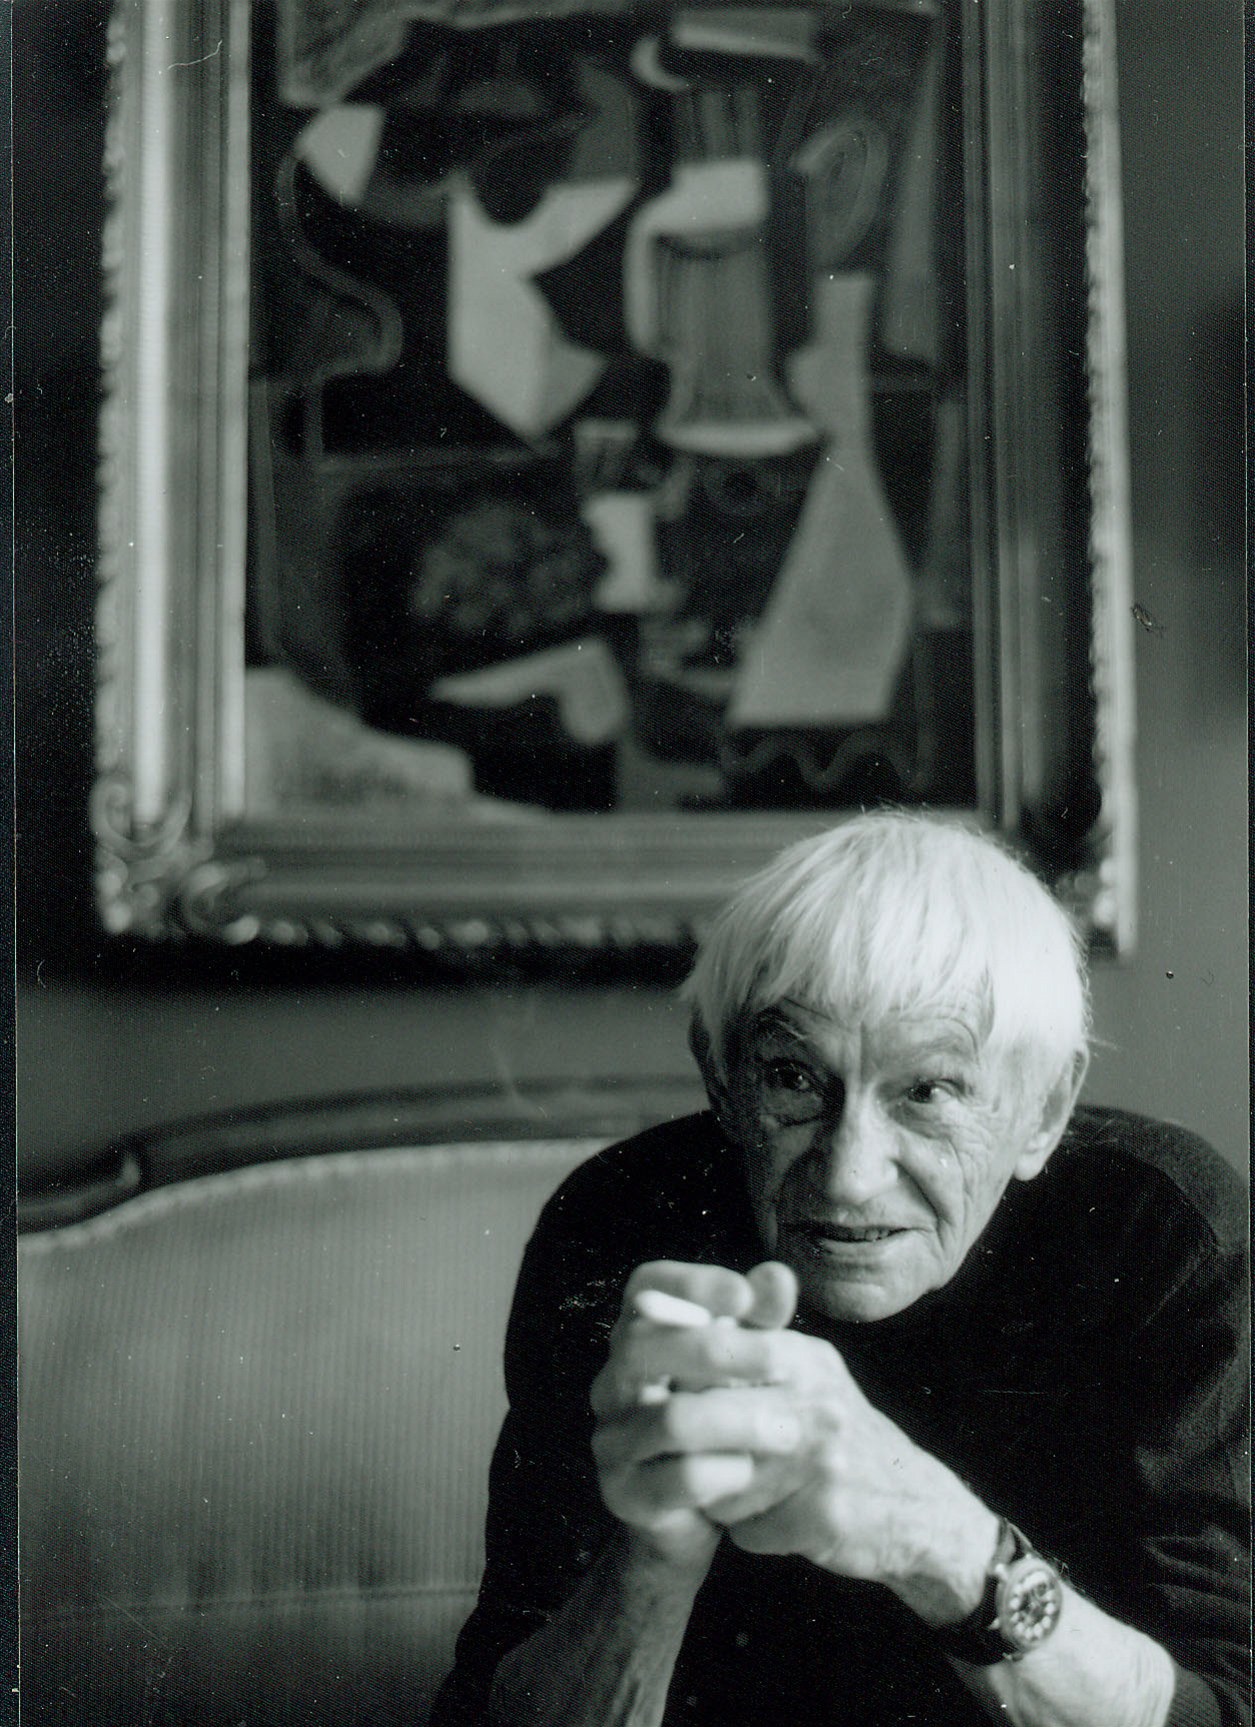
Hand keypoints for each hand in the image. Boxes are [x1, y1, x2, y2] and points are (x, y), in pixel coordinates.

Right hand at [590, 1260, 796, 1570]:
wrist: (697, 1513)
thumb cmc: (720, 1423)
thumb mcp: (742, 1367)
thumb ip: (758, 1322)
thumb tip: (778, 1276)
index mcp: (639, 1338)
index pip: (644, 1289)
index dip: (690, 1283)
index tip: (745, 1295)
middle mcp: (614, 1384)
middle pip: (643, 1344)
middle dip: (717, 1349)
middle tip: (782, 1360)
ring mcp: (613, 1440)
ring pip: (667, 1419)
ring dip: (736, 1419)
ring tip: (787, 1429)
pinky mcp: (626, 1495)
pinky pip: (675, 1479)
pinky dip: (721, 1473)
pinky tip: (750, 1470)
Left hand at [595, 1260, 995, 1621]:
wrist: (910, 1505)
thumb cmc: (835, 1432)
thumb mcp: (805, 1371)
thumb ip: (744, 1336)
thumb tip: (666, 1298)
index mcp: (805, 1361)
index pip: (713, 1362)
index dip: (684, 1390)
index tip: (670, 1403)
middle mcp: (818, 1404)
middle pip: (709, 1425)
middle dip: (696, 1446)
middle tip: (692, 1454)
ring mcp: (825, 1461)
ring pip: (722, 1483)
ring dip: (721, 1494)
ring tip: (743, 1488)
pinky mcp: (827, 1518)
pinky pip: (747, 1530)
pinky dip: (748, 1532)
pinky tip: (772, 1519)